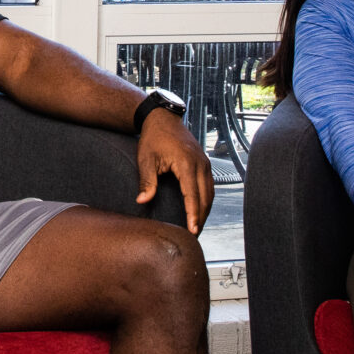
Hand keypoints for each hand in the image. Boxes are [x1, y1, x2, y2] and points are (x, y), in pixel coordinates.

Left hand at [134, 106, 213, 233]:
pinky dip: (206, 200)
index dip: (193, 214)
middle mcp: (200, 163)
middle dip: (201, 217)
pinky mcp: (204, 163)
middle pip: (206, 197)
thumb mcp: (146, 159)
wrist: (163, 118)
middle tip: (194, 235)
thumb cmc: (153, 138)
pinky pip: (210, 185)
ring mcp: (204, 162)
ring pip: (210, 192)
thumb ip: (147, 181)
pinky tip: (200, 209)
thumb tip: (142, 201)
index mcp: (186, 163)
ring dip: (205, 210)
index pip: (193, 195)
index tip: (192, 230)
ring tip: (197, 227)